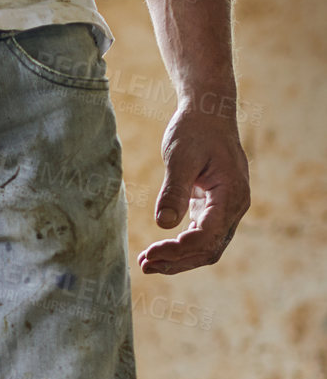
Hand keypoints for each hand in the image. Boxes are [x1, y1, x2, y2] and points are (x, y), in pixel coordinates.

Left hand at [138, 101, 249, 274]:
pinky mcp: (214, 209)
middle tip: (144, 264)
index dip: (178, 251)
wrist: (208, 114)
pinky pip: (200, 237)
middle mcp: (234, 207)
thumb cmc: (196, 130)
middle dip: (176, 261)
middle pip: (208, 250)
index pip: (207, 237)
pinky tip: (156, 252)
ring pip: (205, 248)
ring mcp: (226, 210)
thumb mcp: (180, 156)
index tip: (150, 252)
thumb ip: (174, 190)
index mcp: (232, 195)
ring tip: (146, 263)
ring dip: (177, 260)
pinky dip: (179, 247)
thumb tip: (164, 224)